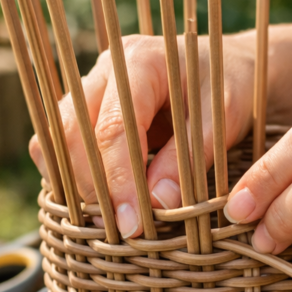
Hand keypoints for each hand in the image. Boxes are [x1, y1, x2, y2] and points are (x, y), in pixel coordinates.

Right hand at [29, 33, 254, 236]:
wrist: (233, 68)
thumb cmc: (232, 88)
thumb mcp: (222, 121)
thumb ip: (189, 160)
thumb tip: (157, 204)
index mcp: (140, 63)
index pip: (114, 129)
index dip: (119, 182)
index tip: (131, 225)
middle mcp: (106, 72)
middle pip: (73, 133)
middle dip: (91, 187)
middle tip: (121, 227)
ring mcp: (93, 89)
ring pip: (58, 138)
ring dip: (76, 182)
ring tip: (110, 218)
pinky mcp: (91, 110)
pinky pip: (64, 144)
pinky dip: (76, 175)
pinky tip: (103, 200)